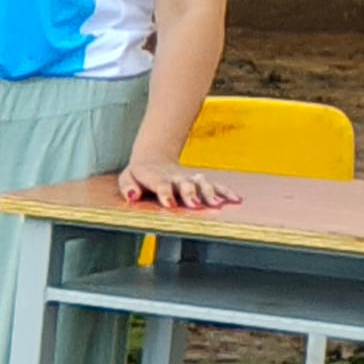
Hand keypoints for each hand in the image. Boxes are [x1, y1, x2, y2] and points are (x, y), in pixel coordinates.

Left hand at [118, 155, 239, 212]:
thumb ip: (128, 187)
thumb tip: (132, 195)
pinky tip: (236, 200)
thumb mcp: (127, 178)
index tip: (170, 205)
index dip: (166, 194)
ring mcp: (190, 178)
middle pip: (185, 185)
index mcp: (157, 178)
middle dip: (191, 194)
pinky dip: (225, 191)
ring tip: (217, 204)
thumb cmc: (139, 174)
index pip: (162, 186)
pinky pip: (215, 185)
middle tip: (195, 205)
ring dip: (210, 193)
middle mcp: (176, 178)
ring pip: (202, 184)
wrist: (155, 158)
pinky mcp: (200, 181)